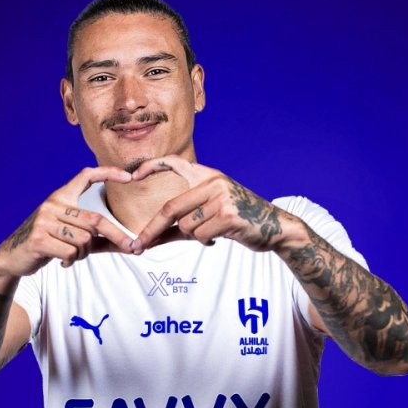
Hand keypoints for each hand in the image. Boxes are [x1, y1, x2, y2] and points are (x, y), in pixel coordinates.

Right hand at [0, 166, 133, 281]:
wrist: (13, 257)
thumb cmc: (49, 244)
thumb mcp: (73, 236)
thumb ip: (99, 238)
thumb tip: (130, 246)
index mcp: (61, 197)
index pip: (86, 176)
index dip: (108, 173)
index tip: (129, 177)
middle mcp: (53, 204)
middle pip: (95, 220)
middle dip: (117, 236)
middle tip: (132, 248)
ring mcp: (44, 220)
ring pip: (84, 240)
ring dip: (83, 253)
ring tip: (72, 255)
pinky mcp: (38, 238)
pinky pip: (70, 252)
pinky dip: (70, 261)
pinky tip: (62, 261)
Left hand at [130, 155, 286, 253]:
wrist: (275, 227)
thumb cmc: (238, 222)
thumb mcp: (210, 214)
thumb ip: (181, 223)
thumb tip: (150, 238)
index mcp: (207, 175)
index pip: (174, 163)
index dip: (151, 167)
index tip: (132, 177)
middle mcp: (213, 182)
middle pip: (171, 208)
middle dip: (152, 229)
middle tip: (138, 245)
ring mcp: (221, 197)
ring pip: (186, 226)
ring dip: (194, 236)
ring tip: (213, 231)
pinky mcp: (228, 215)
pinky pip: (200, 235)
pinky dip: (206, 240)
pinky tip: (221, 235)